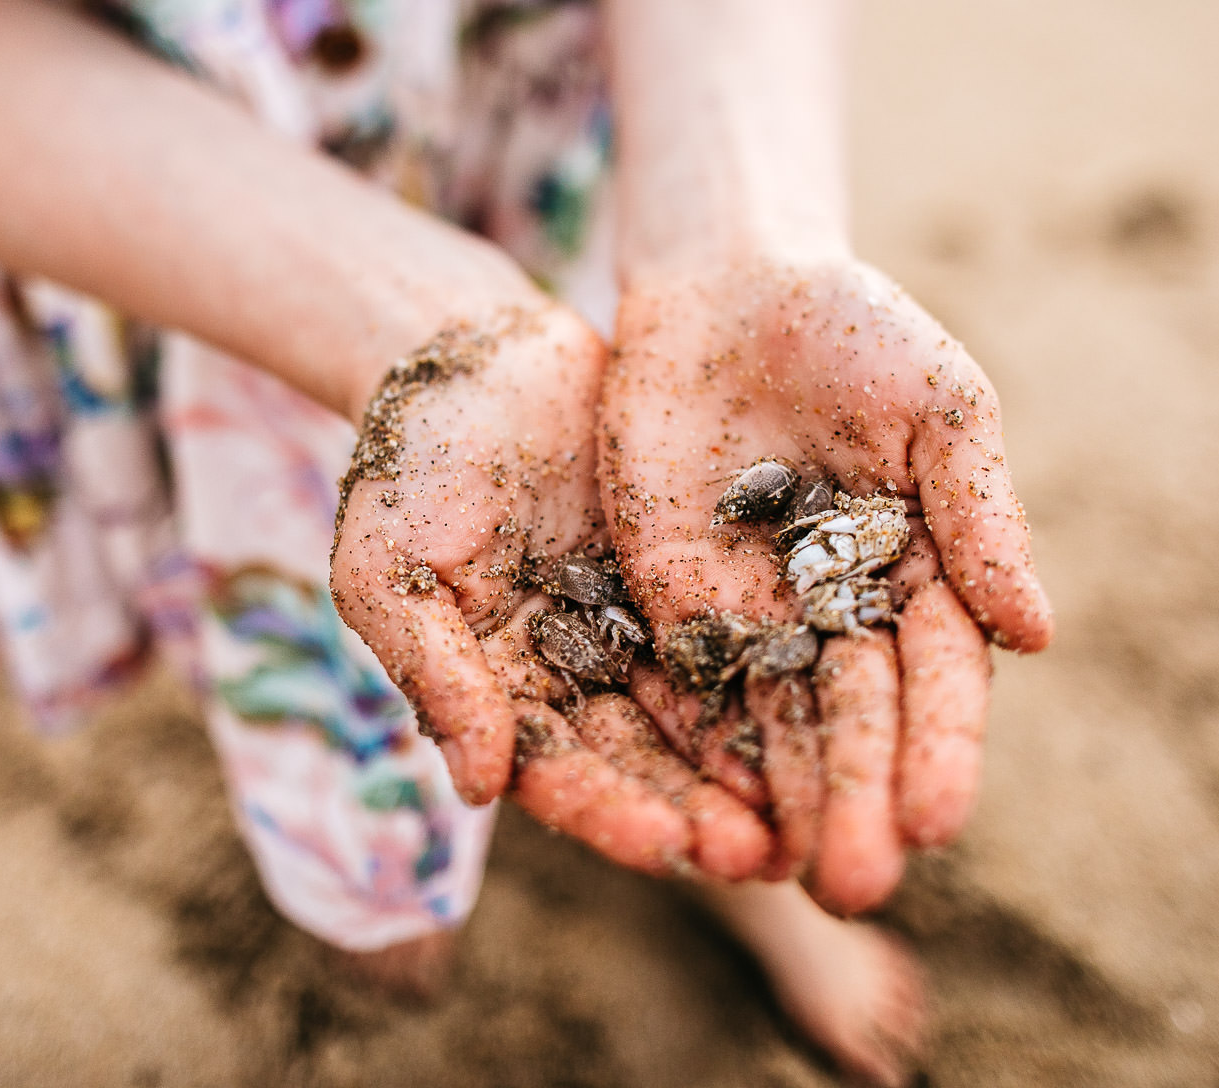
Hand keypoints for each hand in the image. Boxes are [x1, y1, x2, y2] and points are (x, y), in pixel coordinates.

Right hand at [331, 304, 774, 879]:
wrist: (473, 358)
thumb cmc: (407, 464)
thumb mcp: (389, 569)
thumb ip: (434, 671)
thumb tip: (479, 789)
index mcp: (499, 691)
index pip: (555, 769)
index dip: (608, 811)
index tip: (667, 844)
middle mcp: (572, 675)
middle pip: (640, 760)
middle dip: (698, 813)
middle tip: (761, 859)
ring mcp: (631, 627)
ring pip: (698, 712)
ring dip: (748, 769)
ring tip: (810, 815)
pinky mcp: (683, 577)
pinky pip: (735, 632)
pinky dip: (773, 675)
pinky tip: (829, 711)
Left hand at [600, 257, 1053, 910]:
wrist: (728, 288)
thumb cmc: (857, 331)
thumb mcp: (938, 406)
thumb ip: (980, 513)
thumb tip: (1035, 635)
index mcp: (920, 578)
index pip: (934, 684)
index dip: (938, 751)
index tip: (938, 821)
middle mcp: (837, 616)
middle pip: (851, 724)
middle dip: (855, 802)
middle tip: (855, 887)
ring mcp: (751, 613)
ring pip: (768, 724)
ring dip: (778, 801)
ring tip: (784, 878)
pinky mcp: (668, 599)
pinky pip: (680, 682)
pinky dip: (690, 745)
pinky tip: (694, 807)